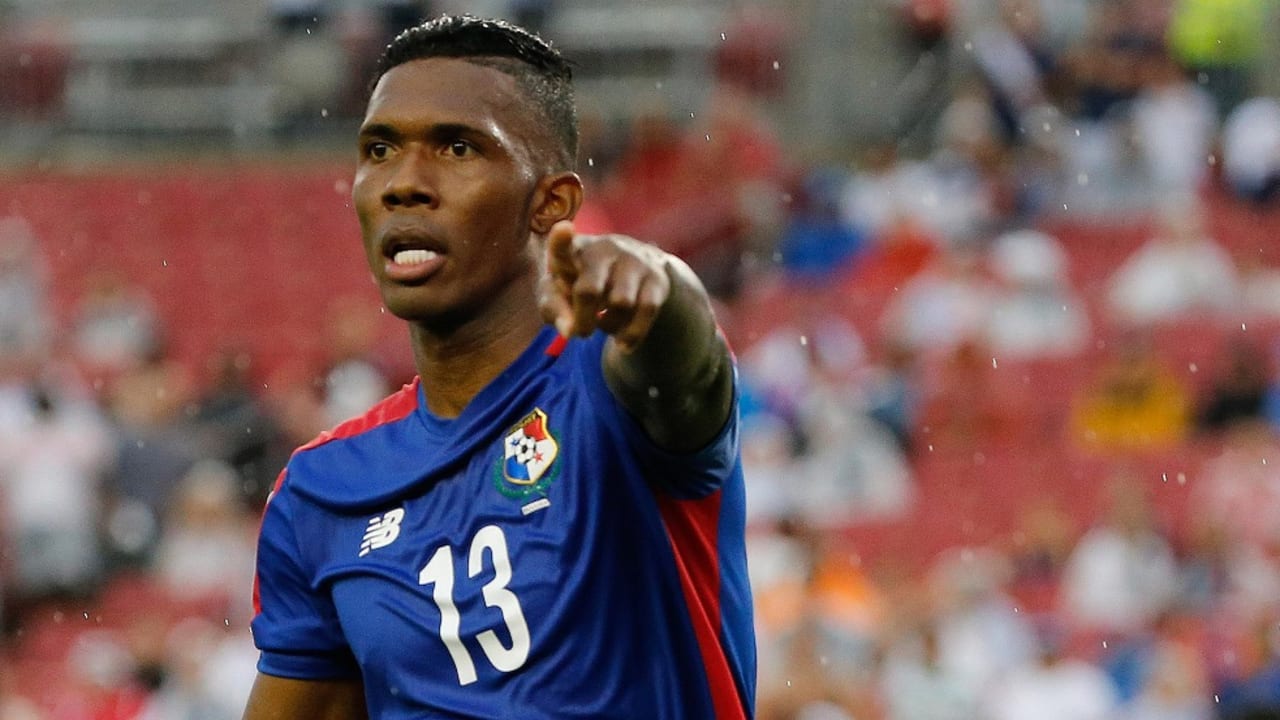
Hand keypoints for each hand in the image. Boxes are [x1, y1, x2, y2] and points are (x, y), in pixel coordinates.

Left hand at [539, 220, 671, 351]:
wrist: (637, 269)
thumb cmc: (586, 281)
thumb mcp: (562, 293)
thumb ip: (555, 310)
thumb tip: (570, 331)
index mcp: (574, 250)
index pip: (564, 246)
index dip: (561, 240)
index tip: (563, 229)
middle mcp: (604, 249)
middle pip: (589, 291)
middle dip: (583, 320)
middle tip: (582, 332)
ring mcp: (633, 260)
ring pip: (620, 304)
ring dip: (609, 325)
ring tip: (604, 322)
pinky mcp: (656, 277)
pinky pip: (646, 311)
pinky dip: (632, 334)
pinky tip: (623, 342)